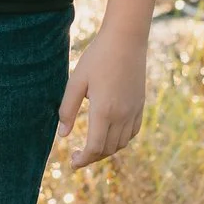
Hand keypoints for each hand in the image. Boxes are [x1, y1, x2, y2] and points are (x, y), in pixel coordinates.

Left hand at [57, 25, 147, 167]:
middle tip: (77, 156)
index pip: (95, 148)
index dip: (83, 159)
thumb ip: (68, 109)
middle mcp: (122, 115)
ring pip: (121, 143)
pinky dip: (121, 140)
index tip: (72, 162)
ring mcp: (134, 111)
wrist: (126, 41)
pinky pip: (132, 132)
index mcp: (104, 111)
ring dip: (106, 150)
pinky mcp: (140, 105)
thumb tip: (62, 135)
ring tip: (91, 146)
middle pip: (108, 149)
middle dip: (92, 157)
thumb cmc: (97, 58)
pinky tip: (109, 134)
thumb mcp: (76, 81)